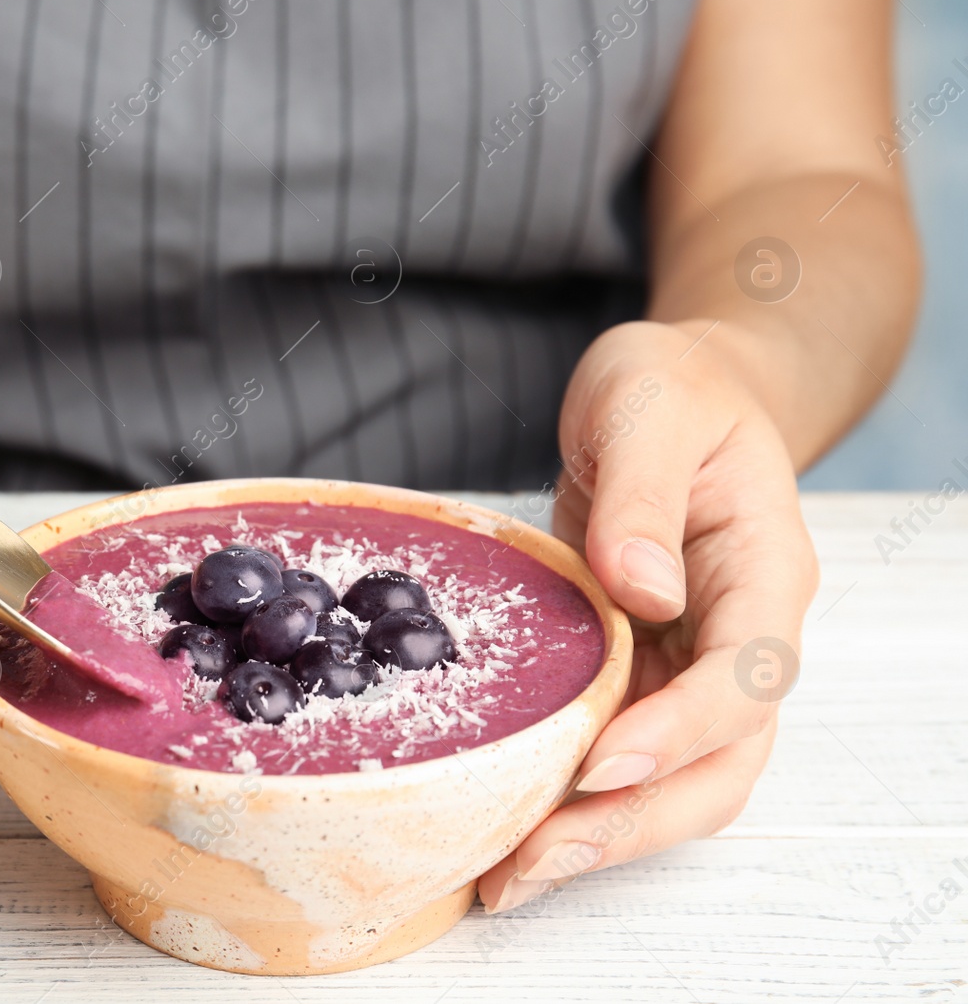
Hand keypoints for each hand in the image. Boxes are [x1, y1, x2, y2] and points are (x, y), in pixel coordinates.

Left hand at [479, 320, 817, 912]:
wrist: (673, 397)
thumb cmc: (670, 388)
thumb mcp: (647, 401)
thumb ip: (644, 490)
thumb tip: (641, 587)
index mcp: (763, 570)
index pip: (747, 674)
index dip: (682, 728)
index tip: (600, 761)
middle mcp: (742, 635)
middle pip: (720, 763)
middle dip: (631, 821)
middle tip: (531, 861)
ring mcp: (694, 665)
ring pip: (676, 781)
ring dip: (599, 834)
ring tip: (504, 876)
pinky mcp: (642, 676)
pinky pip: (620, 755)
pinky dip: (570, 799)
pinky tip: (500, 825)